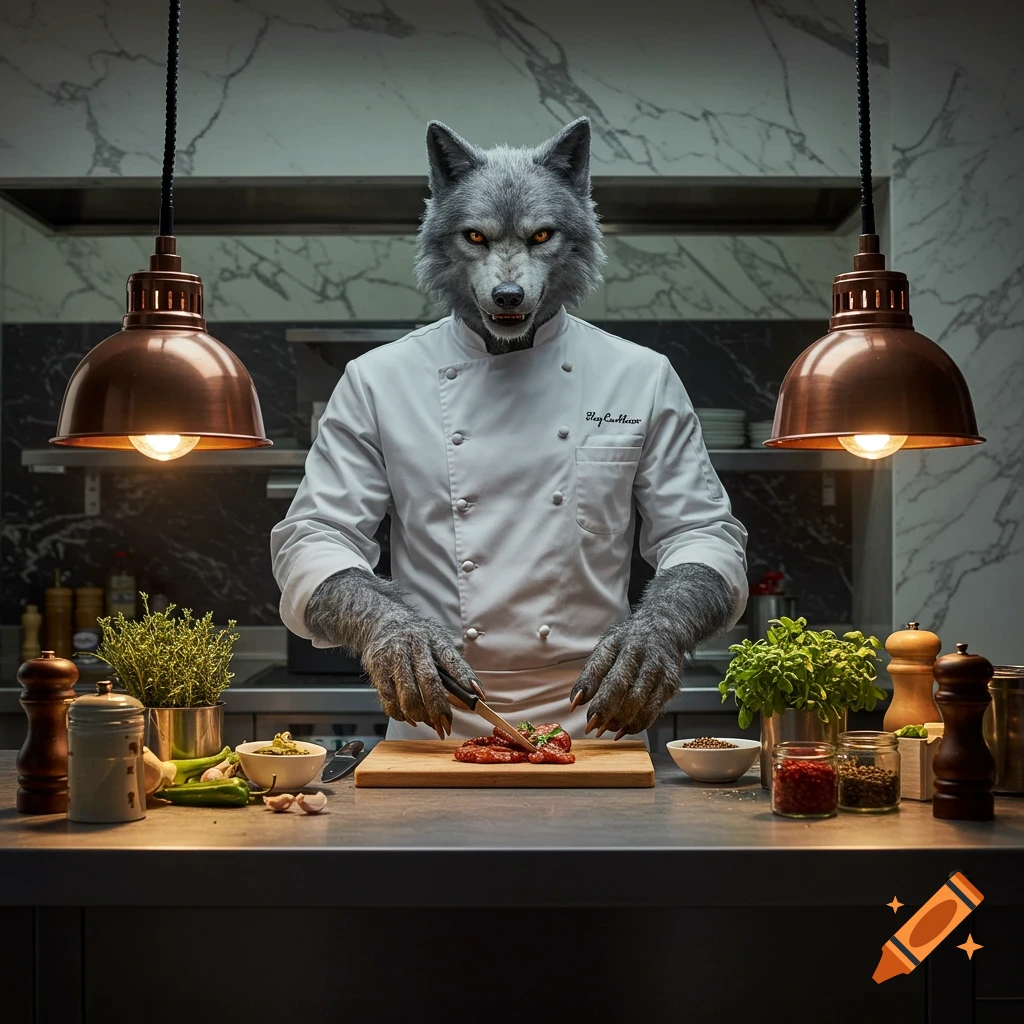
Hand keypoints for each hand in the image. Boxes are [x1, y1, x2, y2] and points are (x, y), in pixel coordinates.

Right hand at [362, 614, 483, 737]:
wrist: (382, 622)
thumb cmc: (417, 639)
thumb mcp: (438, 643)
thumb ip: (456, 669)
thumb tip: (476, 695)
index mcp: (434, 640)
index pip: (452, 660)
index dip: (465, 679)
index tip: (478, 697)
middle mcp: (414, 647)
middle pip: (429, 680)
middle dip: (439, 708)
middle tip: (446, 725)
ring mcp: (394, 658)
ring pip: (407, 695)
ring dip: (420, 715)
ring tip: (429, 722)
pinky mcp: (377, 670)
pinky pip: (389, 700)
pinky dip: (400, 714)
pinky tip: (409, 717)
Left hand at [569, 614, 682, 738]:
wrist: (665, 630)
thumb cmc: (630, 643)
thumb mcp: (607, 648)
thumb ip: (590, 675)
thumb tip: (575, 703)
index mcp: (620, 644)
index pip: (600, 666)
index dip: (588, 689)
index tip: (577, 708)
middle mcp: (641, 656)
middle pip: (621, 686)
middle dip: (605, 710)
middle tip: (592, 727)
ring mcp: (659, 671)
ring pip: (639, 703)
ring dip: (620, 721)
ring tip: (607, 728)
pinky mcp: (671, 686)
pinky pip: (652, 712)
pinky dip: (636, 725)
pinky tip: (623, 728)